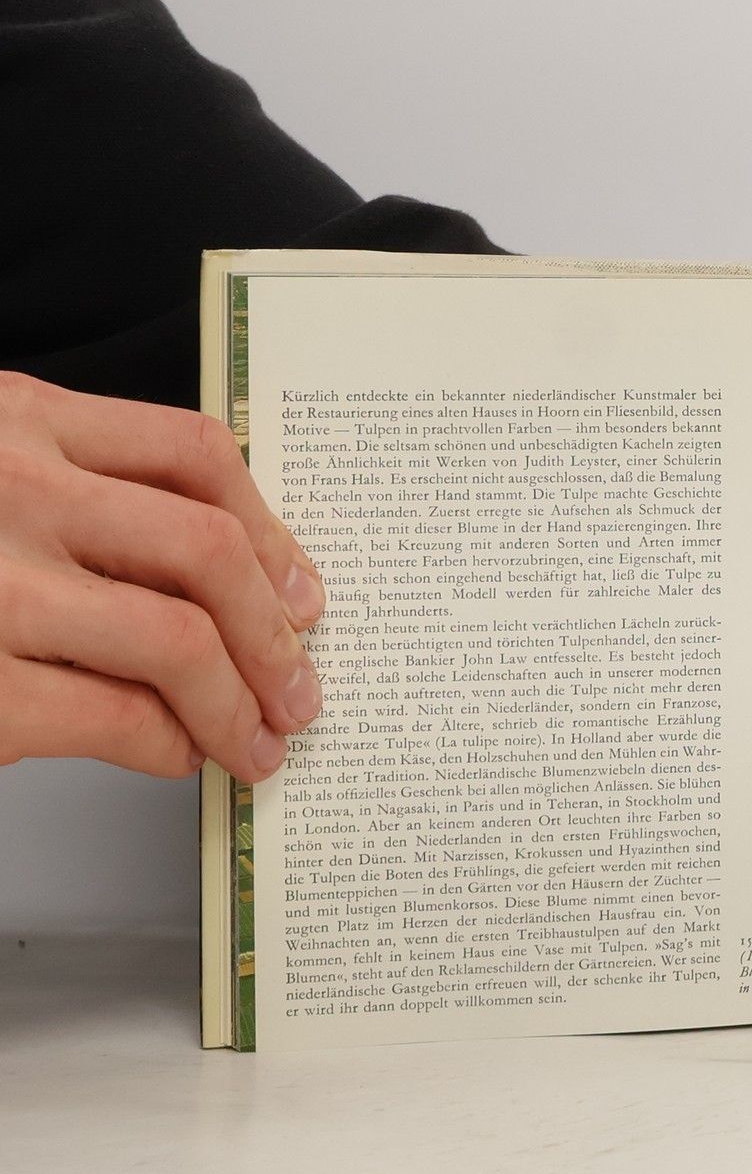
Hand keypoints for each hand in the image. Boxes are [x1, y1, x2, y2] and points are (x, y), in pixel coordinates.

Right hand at [0, 373, 325, 782]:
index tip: (300, 590)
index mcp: (15, 416)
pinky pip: (121, 718)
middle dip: (276, 633)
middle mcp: (9, 486)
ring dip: (240, 704)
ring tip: (254, 742)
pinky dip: (171, 746)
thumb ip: (73, 490)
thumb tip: (231, 575)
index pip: (192, 452)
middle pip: (208, 549)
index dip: (272, 532)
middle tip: (298, 686)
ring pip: (181, 639)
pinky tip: (175, 757)